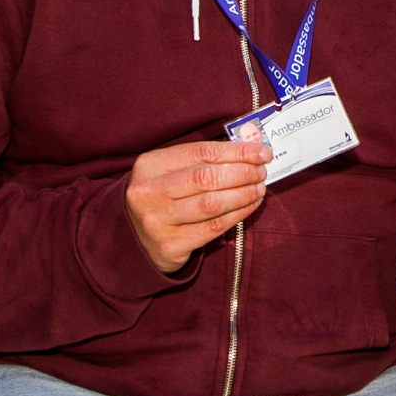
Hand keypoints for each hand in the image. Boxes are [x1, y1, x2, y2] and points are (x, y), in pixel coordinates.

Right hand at [124, 138, 270, 273]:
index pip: (201, 153)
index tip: (261, 152)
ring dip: (243, 194)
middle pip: (206, 178)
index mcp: (149, 165)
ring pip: (211, 204)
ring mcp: (157, 220)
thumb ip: (201, 160)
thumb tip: (248, 151)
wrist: (134, 238)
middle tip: (262, 171)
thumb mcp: (169, 172)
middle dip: (242, 173)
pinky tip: (250, 206)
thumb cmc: (162, 197)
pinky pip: (213, 228)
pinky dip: (237, 214)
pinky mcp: (169, 245)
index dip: (237, 152)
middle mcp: (149, 192)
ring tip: (259, 188)